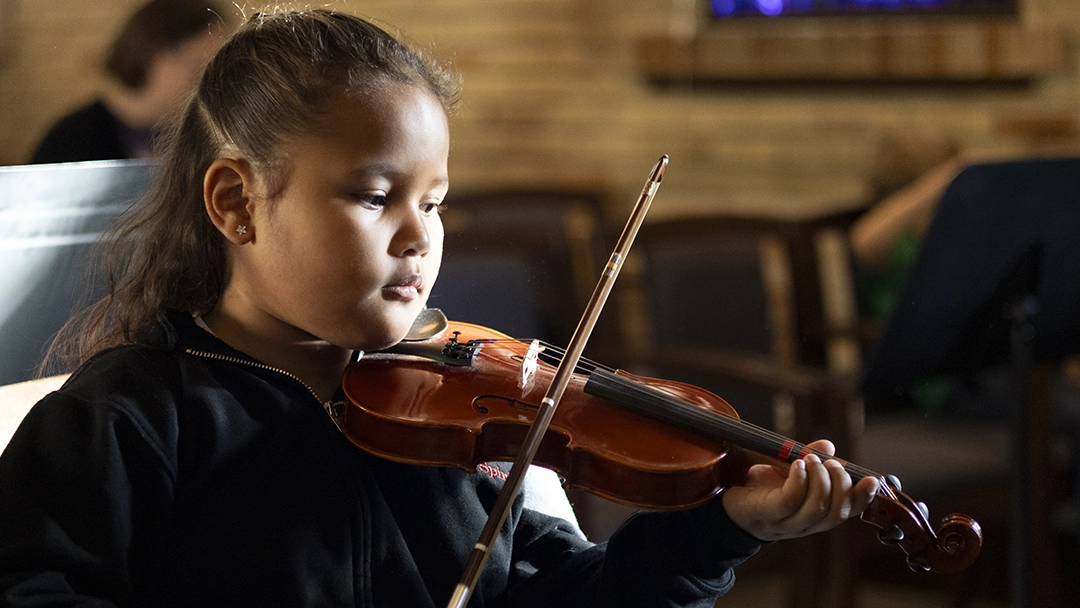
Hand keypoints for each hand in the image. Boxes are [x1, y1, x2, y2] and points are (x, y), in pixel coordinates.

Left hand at [721, 440, 878, 541]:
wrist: (726, 503)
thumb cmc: (759, 487)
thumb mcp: (789, 471)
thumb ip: (810, 459)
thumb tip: (828, 446)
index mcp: (817, 514)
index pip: (848, 512)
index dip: (863, 498)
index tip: (872, 479)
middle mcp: (805, 524)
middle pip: (836, 512)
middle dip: (840, 483)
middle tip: (829, 462)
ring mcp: (786, 523)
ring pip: (817, 509)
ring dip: (820, 480)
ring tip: (810, 459)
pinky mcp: (768, 515)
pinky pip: (790, 501)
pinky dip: (799, 481)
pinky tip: (797, 464)